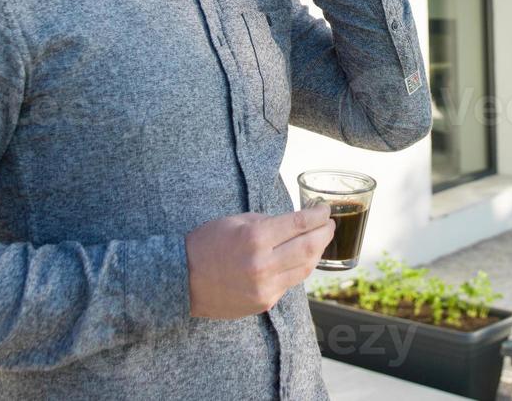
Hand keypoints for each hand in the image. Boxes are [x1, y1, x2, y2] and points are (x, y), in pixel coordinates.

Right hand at [184, 205, 334, 318]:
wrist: (182, 279)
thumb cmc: (207, 243)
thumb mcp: (236, 221)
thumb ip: (268, 222)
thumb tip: (295, 222)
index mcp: (255, 237)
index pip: (300, 224)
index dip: (318, 216)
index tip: (325, 210)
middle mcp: (263, 264)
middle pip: (310, 247)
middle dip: (325, 233)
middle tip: (329, 225)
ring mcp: (265, 287)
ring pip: (305, 268)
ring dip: (317, 252)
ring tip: (320, 240)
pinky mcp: (264, 302)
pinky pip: (290, 283)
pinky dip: (298, 269)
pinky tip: (300, 259)